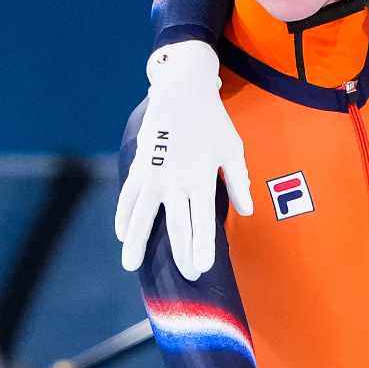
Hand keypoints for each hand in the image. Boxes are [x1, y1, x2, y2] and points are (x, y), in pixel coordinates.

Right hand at [114, 41, 252, 279]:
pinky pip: (128, 197)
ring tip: (131, 265)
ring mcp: (154, 175)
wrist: (181, 90)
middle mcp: (176, 181)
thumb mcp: (232, 149)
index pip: (202, 222)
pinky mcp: (139, 166)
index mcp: (201, 179)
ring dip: (137, 242)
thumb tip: (247, 211)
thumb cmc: (212, 120)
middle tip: (185, 277)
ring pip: (142, 216)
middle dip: (180, 254)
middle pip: (176, 226)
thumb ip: (239, 182)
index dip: (202, 247)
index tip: (203, 268)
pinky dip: (123, 216)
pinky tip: (121, 234)